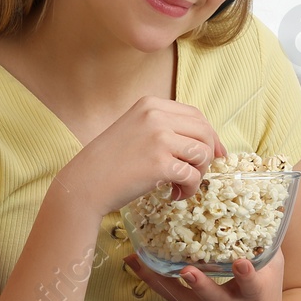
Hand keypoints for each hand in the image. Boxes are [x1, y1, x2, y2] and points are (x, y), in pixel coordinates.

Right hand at [56, 96, 224, 216]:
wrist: (85, 183)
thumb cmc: (109, 162)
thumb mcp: (135, 129)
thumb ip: (164, 127)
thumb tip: (206, 142)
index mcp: (151, 104)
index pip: (196, 115)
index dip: (210, 136)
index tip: (215, 154)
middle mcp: (156, 116)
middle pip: (205, 133)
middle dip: (207, 157)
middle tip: (195, 175)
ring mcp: (159, 139)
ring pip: (203, 154)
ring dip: (198, 175)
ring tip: (181, 186)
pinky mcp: (160, 164)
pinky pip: (192, 176)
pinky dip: (188, 190)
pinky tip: (172, 195)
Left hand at [123, 248, 287, 300]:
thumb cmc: (267, 294)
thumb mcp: (273, 270)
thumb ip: (266, 243)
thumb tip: (265, 206)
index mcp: (253, 297)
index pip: (251, 285)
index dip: (246, 275)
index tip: (241, 263)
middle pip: (212, 297)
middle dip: (199, 285)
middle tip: (186, 270)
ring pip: (180, 299)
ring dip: (158, 279)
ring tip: (137, 259)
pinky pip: (171, 299)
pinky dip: (155, 282)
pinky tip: (137, 264)